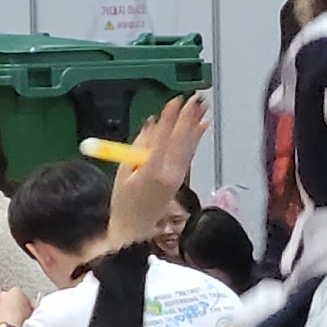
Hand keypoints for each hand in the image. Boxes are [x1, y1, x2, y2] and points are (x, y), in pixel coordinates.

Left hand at [0, 284, 34, 326]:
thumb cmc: (21, 320)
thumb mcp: (33, 312)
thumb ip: (30, 309)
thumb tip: (30, 312)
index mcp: (16, 291)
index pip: (22, 296)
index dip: (26, 305)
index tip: (28, 312)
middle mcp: (3, 295)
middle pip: (10, 300)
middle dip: (13, 307)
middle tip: (20, 317)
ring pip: (1, 308)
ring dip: (6, 314)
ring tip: (12, 324)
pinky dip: (0, 320)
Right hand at [104, 93, 208, 251]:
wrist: (134, 228)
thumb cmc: (123, 202)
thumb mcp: (123, 173)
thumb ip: (139, 147)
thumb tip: (151, 124)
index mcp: (152, 170)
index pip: (164, 138)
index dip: (171, 118)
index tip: (176, 100)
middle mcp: (170, 172)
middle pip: (181, 139)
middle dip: (188, 117)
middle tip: (196, 97)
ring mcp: (178, 176)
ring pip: (188, 146)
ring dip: (196, 124)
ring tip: (203, 107)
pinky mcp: (180, 178)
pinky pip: (189, 154)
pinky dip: (195, 139)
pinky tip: (201, 127)